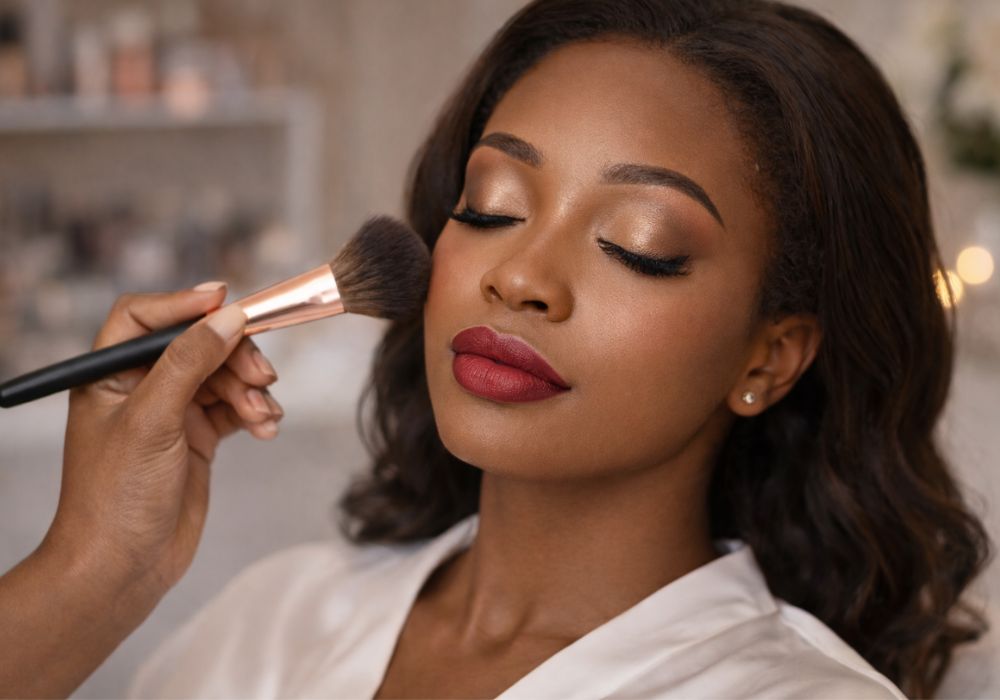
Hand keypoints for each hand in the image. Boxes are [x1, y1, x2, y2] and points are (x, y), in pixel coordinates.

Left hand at [45, 282, 283, 600]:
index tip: (227, 302)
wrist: (122, 569)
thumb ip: (189, 362)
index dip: (184, 304)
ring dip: (250, 390)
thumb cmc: (115, 497)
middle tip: (261, 376)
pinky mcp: (197, 439)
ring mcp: (171, 414)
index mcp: (109, 375)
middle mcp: (140, 388)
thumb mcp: (152, 419)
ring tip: (263, 418)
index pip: (144, 317)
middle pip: (198, 345)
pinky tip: (266, 430)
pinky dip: (255, 414)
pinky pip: (235, 409)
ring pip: (223, 377)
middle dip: (234, 357)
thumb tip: (228, 316)